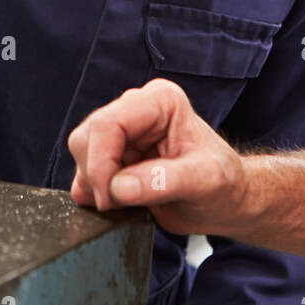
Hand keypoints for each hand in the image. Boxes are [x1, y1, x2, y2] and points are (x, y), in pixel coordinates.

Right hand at [68, 78, 249, 235]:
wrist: (224, 201)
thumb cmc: (224, 185)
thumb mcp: (206, 182)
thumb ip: (165, 182)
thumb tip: (120, 188)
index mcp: (160, 101)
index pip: (107, 124)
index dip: (100, 163)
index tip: (112, 198)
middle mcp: (136, 109)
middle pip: (86, 137)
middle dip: (96, 176)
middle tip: (121, 203)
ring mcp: (122, 132)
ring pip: (80, 154)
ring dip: (96, 185)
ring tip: (132, 200)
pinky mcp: (113, 155)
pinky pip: (83, 171)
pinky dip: (95, 193)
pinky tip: (123, 202)